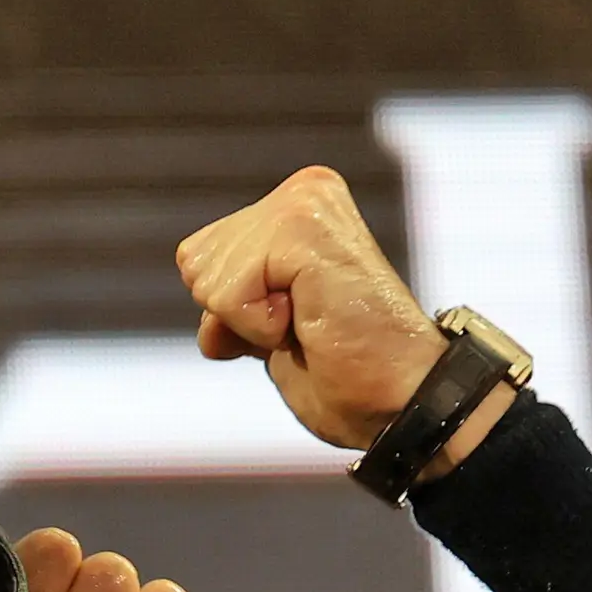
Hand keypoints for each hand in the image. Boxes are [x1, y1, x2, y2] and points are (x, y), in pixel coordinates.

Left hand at [175, 167, 462, 455]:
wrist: (399, 400)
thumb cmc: (343, 374)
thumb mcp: (264, 328)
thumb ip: (230, 294)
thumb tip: (191, 271)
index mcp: (294, 205)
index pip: (197, 259)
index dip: (231, 313)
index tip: (296, 321)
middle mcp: (302, 191)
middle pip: (194, 265)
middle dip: (237, 316)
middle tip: (307, 326)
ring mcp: (303, 203)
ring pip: (207, 281)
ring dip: (252, 325)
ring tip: (313, 323)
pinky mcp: (301, 228)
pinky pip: (227, 296)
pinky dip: (258, 330)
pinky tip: (312, 322)